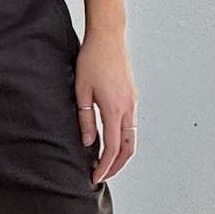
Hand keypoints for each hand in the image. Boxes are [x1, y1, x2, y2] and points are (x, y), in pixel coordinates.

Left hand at [74, 30, 138, 182]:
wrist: (109, 36)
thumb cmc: (92, 59)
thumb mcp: (81, 91)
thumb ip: (85, 119)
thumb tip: (88, 143)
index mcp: (115, 109)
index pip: (113, 148)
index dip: (104, 167)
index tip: (94, 177)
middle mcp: (128, 108)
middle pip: (128, 149)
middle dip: (116, 166)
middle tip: (102, 176)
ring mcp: (133, 103)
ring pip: (132, 138)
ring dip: (122, 155)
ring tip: (106, 163)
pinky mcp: (132, 98)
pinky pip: (131, 126)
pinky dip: (124, 141)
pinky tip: (112, 143)